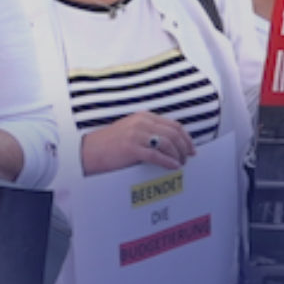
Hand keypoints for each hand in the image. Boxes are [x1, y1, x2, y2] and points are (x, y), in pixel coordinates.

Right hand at [80, 111, 194, 175]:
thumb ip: (151, 131)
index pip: (174, 125)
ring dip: (178, 156)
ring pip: (168, 144)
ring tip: (180, 164)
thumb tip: (174, 142)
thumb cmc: (112, 143)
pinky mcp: (131, 148)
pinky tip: (173, 167)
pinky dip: (168, 162)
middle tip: (187, 159)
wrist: (91, 150)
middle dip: (185, 148)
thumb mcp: (133, 129)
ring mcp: (136, 135)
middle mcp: (141, 123)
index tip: (191, 149)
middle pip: (174, 134)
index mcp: (144, 116)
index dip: (187, 138)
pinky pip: (157, 155)